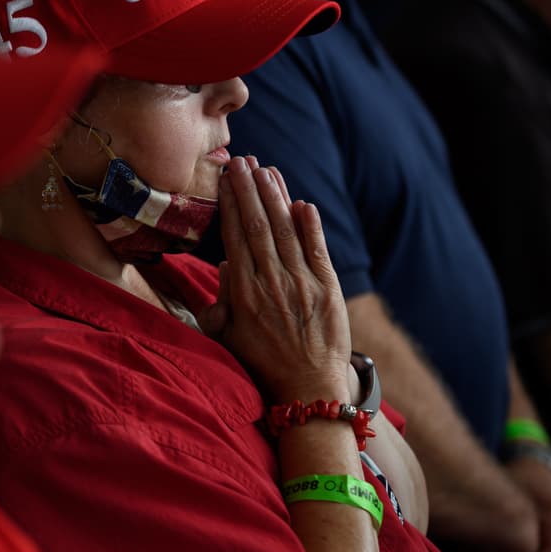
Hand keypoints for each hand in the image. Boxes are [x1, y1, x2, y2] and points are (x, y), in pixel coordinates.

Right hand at [199, 156, 351, 402]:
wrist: (309, 390)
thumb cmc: (263, 365)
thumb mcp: (229, 337)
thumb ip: (222, 301)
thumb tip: (226, 264)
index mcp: (244, 294)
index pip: (236, 237)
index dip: (231, 205)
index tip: (226, 180)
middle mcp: (272, 283)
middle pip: (259, 226)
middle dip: (249, 189)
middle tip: (241, 161)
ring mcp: (302, 285)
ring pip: (286, 230)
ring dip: (275, 196)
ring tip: (265, 170)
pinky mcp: (328, 290)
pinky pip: (317, 249)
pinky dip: (311, 225)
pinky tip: (302, 202)